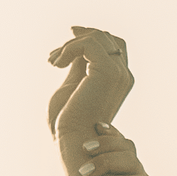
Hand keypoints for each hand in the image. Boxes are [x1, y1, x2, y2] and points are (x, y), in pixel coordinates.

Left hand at [47, 25, 133, 147]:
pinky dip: (68, 49)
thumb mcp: (75, 84)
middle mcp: (123, 75)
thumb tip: (74, 47)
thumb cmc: (70, 121)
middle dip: (79, 37)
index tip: (70, 35)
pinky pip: (88, 44)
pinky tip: (55, 65)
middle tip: (55, 53)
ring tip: (53, 61)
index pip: (113, 45)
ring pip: (97, 37)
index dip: (91, 36)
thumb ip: (79, 65)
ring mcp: (118, 73)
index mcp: (119, 79)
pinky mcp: (107, 72)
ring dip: (69, 45)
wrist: (73, 140)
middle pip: (107, 37)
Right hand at [72, 125, 163, 175]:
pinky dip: (109, 132)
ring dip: (107, 144)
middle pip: (131, 162)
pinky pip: (118, 138)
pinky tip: (97, 126)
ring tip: (85, 147)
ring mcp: (132, 163)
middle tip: (84, 172)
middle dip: (108, 164)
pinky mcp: (121, 153)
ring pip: (126, 146)